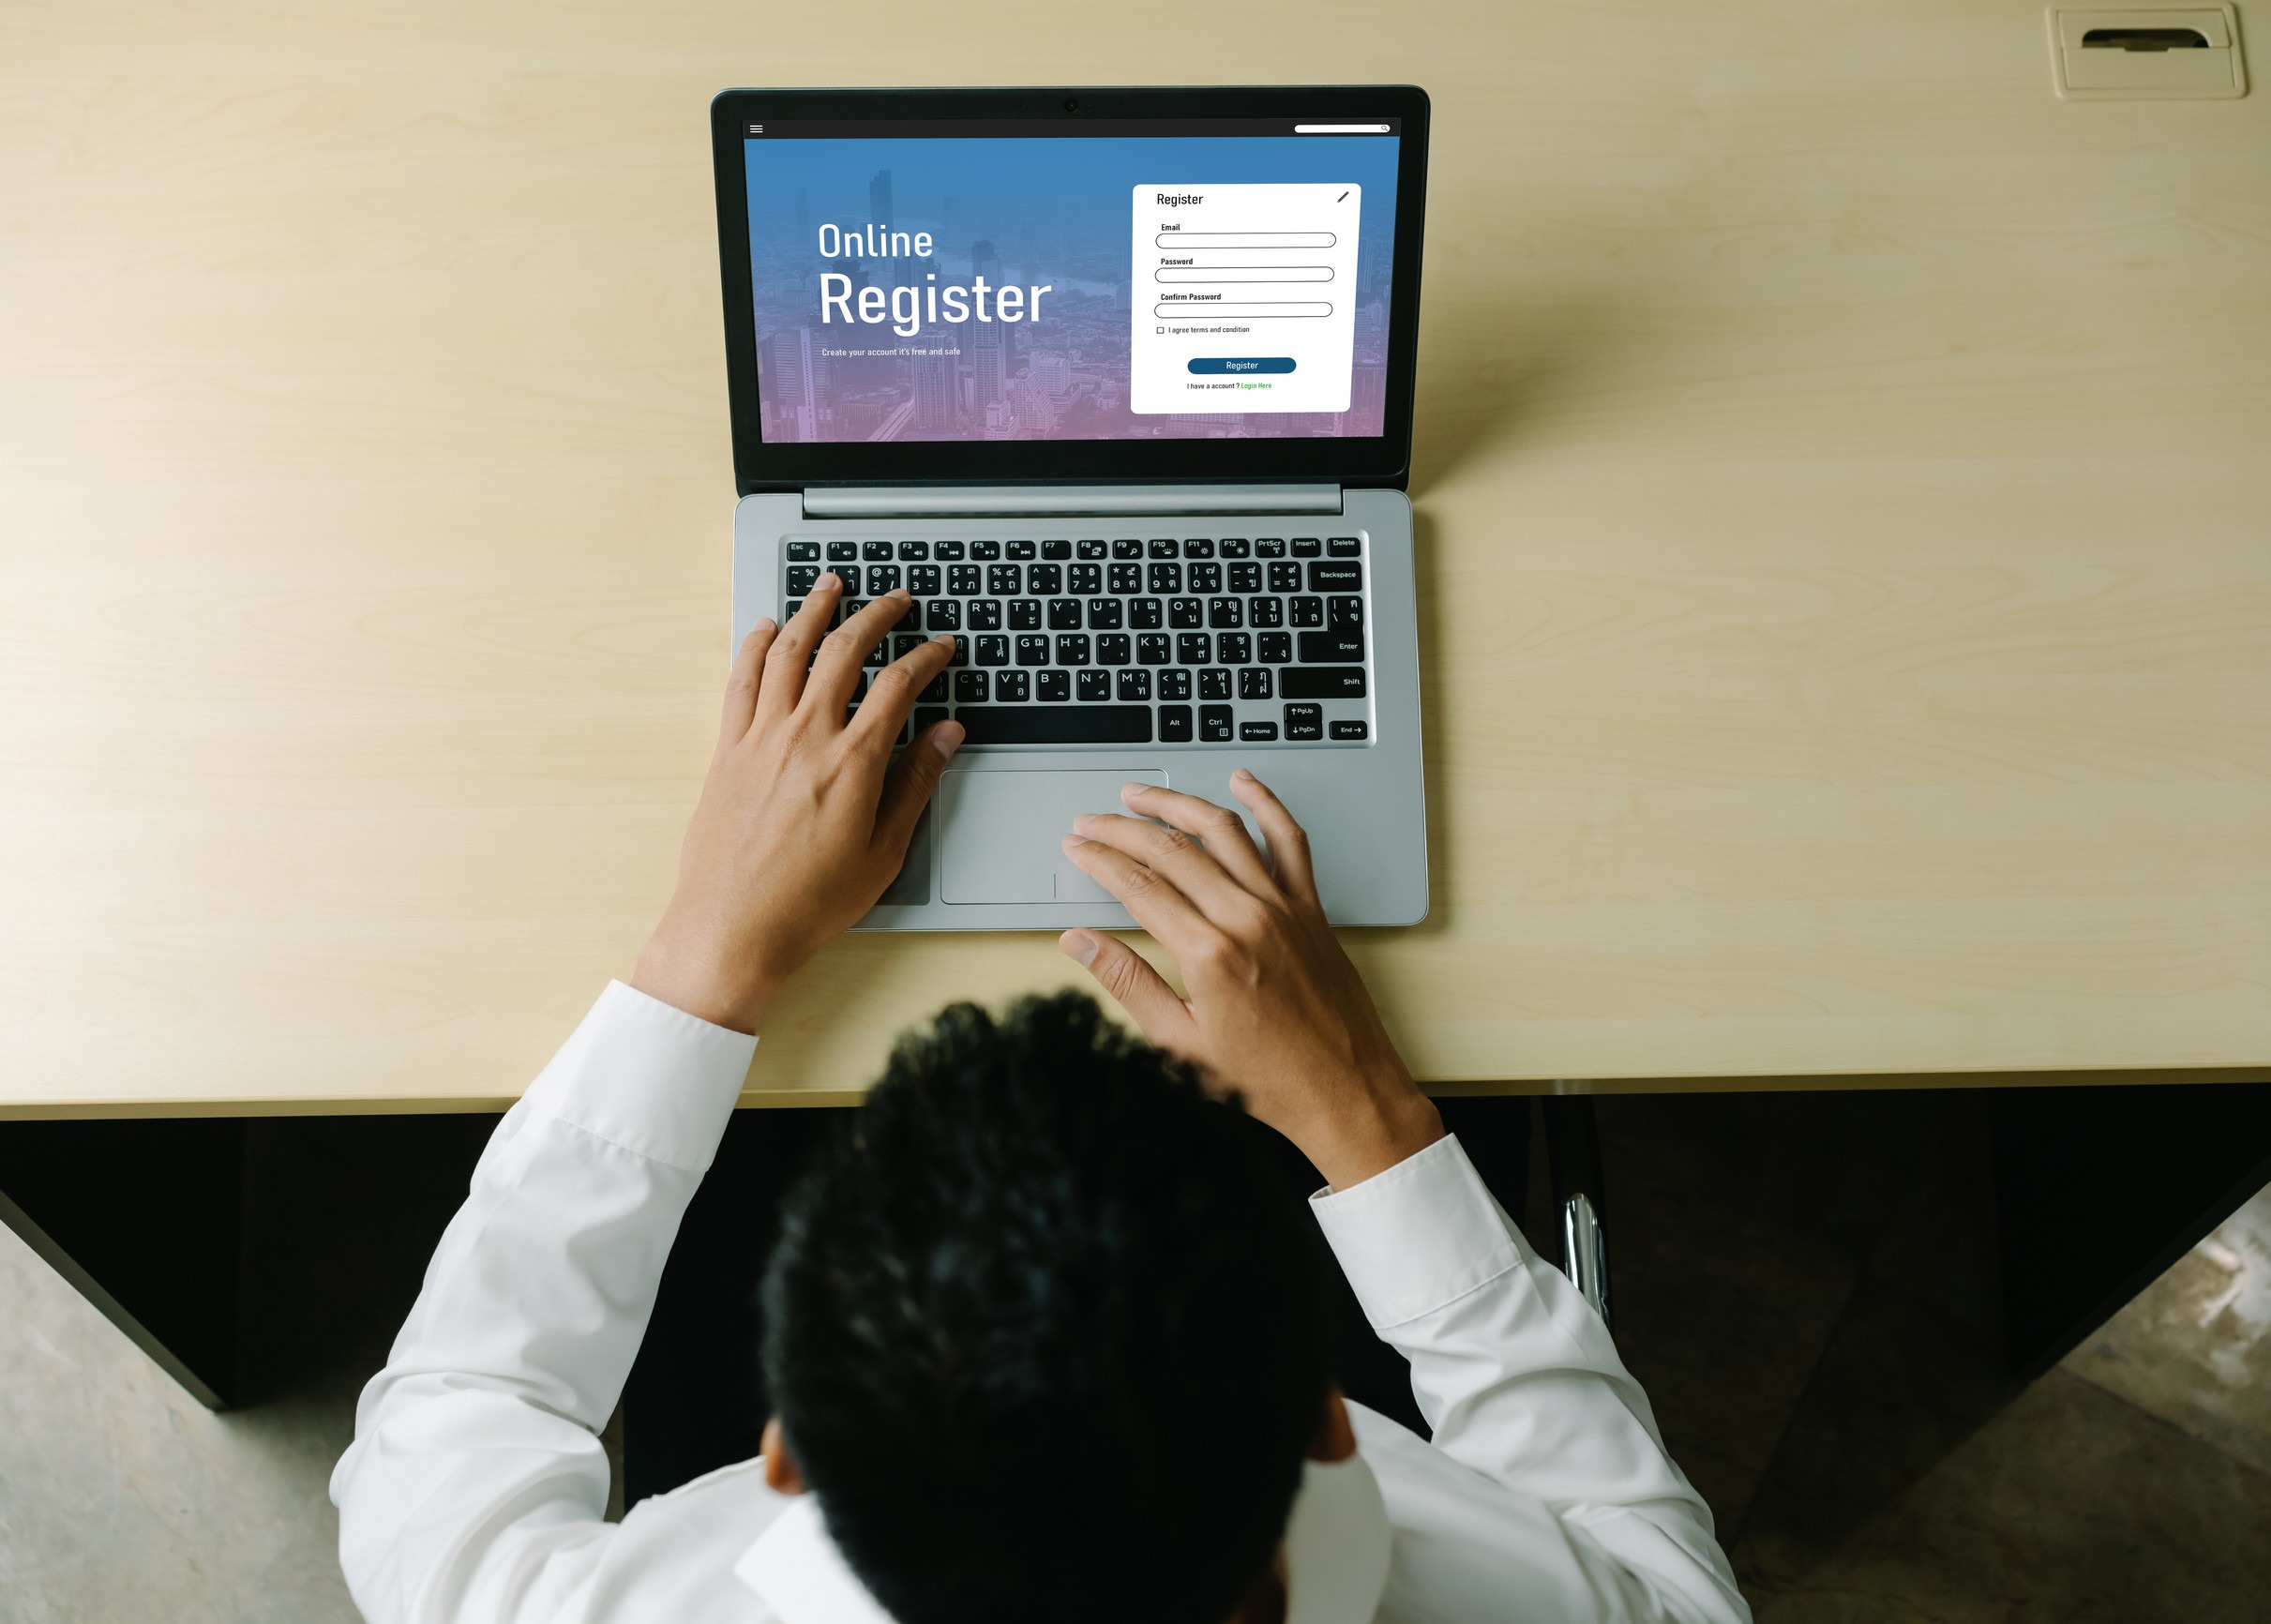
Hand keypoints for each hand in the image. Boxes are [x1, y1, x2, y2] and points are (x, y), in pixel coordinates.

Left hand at [632, 577, 961, 1032]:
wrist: (732, 928)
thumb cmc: (809, 902)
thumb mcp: (883, 851)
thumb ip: (915, 784)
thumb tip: (945, 736)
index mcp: (853, 762)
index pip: (898, 685)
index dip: (926, 657)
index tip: (940, 647)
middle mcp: (805, 737)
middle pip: (844, 650)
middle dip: (877, 616)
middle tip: (896, 600)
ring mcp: (760, 738)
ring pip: (788, 650)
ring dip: (813, 610)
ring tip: (831, 586)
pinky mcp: (727, 749)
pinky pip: (740, 679)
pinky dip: (754, 645)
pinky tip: (765, 628)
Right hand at [1056, 773, 1441, 1189]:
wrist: (1346, 1092)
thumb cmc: (1269, 1082)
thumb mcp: (1180, 1044)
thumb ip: (1127, 984)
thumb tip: (1079, 944)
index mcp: (1210, 955)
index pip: (1138, 887)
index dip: (1099, 860)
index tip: (1076, 847)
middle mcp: (1248, 919)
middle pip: (1172, 850)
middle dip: (1122, 828)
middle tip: (1091, 821)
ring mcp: (1284, 907)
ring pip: (1224, 831)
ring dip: (1177, 803)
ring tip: (1141, 793)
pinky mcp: (1312, 908)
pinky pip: (1289, 840)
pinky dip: (1266, 803)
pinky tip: (1243, 781)